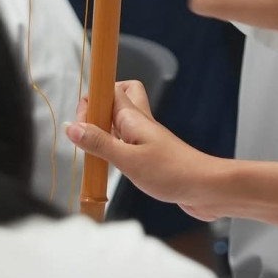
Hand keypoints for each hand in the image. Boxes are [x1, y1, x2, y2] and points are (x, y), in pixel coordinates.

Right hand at [64, 80, 228, 220]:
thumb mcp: (128, 160)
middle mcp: (140, 124)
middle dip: (99, 106)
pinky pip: (127, 141)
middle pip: (120, 97)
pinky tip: (109, 163)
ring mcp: (146, 138)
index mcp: (134, 118)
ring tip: (92, 150)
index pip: (110, 90)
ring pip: (121, 121)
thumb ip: (99, 143)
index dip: (91, 99)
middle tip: (86, 130)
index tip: (80, 121)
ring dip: (104, 130)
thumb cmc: (173, 173)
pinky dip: (114, 148)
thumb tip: (72, 127)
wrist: (205, 187)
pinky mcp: (150, 154)